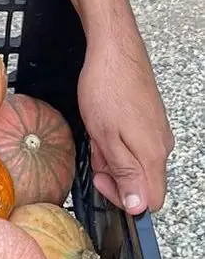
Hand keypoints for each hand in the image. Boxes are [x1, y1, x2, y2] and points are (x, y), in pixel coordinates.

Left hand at [77, 27, 173, 214]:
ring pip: (133, 164)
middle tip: (96, 155)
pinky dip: (113, 144)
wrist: (113, 53)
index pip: (151, 200)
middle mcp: (161, 146)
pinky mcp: (149, 123)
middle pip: (141, 183)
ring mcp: (156, 134)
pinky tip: (102, 130)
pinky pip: (131, 147)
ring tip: (98, 137)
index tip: (103, 182)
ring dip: (111, 158)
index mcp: (153, 155)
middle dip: (113, 176)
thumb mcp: (107, 139)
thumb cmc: (107, 90)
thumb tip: (138, 206)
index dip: (124, 199)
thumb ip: (125, 174)